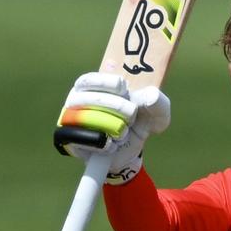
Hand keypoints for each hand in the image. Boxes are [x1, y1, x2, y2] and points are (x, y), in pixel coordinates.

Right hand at [54, 73, 169, 183]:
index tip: (124, 88)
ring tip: (124, 131)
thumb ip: (159, 102)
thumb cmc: (140, 121)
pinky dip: (99, 143)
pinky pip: (77, 140)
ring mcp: (71, 122)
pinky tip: (112, 145)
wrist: (133, 149)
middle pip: (87, 99)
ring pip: (82, 119)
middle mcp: (76, 102)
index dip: (105, 83)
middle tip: (131, 114)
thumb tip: (151, 96)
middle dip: (114, 106)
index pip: (88, 80)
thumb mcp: (156, 112)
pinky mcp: (72, 143)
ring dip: (109, 125)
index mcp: (91, 87)